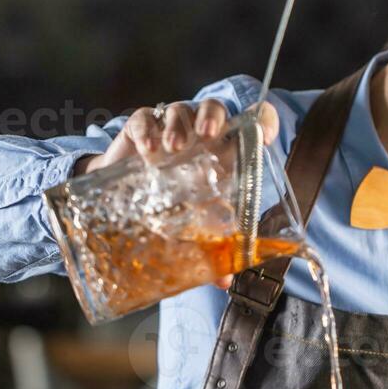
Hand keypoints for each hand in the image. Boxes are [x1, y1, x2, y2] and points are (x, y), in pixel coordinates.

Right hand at [73, 99, 279, 288]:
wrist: (121, 197)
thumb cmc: (167, 205)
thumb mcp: (190, 224)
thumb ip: (209, 247)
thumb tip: (224, 280)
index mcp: (220, 151)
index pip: (250, 124)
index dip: (263, 121)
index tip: (266, 136)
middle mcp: (197, 134)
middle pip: (212, 109)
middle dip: (212, 116)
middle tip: (207, 134)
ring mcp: (167, 128)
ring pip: (179, 109)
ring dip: (178, 124)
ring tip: (173, 147)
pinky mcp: (138, 129)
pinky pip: (144, 118)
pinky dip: (146, 129)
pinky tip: (146, 149)